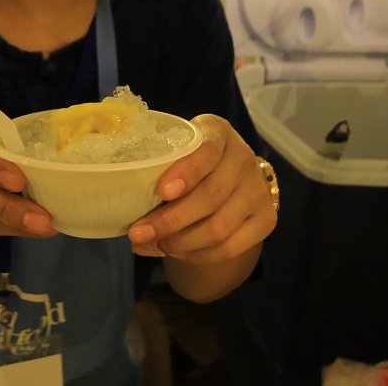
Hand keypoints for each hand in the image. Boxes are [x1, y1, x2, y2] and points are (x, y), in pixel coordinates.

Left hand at [127, 114, 275, 263]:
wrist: (230, 172)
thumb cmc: (188, 159)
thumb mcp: (176, 149)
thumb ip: (155, 166)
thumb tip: (121, 204)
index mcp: (218, 132)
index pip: (207, 152)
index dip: (186, 173)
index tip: (162, 191)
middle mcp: (244, 158)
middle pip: (211, 197)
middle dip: (170, 220)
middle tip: (138, 233)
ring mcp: (258, 190)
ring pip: (219, 227)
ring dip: (181, 242)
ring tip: (155, 244)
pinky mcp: (266, 219)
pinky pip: (231, 247)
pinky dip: (199, 255)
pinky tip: (178, 252)